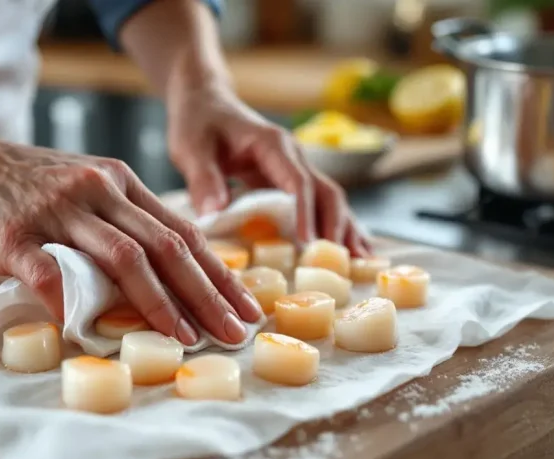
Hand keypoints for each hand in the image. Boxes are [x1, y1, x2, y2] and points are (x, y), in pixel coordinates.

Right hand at [0, 133, 262, 344]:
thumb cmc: (23, 185)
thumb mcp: (85, 189)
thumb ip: (121, 224)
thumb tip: (162, 274)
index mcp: (121, 183)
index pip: (184, 231)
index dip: (219, 273)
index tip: (245, 306)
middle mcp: (99, 191)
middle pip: (167, 246)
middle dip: (207, 293)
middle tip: (234, 331)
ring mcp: (59, 211)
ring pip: (125, 258)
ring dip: (161, 303)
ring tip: (186, 338)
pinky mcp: (16, 234)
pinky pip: (51, 274)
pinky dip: (76, 305)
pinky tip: (93, 334)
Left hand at [166, 83, 371, 256]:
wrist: (205, 102)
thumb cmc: (198, 123)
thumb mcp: (191, 149)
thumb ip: (203, 179)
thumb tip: (214, 213)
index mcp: (273, 145)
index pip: (298, 182)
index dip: (306, 213)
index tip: (308, 243)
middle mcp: (293, 156)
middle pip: (326, 192)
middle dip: (337, 226)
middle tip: (343, 260)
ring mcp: (296, 168)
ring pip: (330, 199)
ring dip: (345, 228)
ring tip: (362, 260)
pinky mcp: (291, 181)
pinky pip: (319, 204)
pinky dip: (335, 226)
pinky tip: (348, 249)